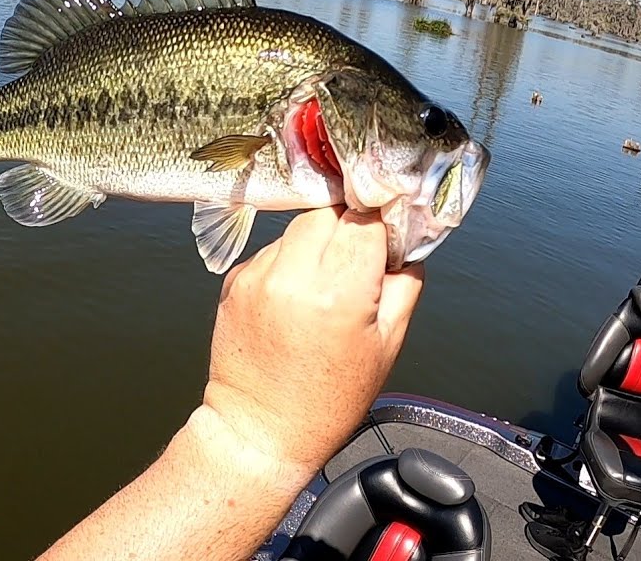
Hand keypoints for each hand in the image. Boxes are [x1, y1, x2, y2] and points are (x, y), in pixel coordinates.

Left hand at [200, 205, 423, 475]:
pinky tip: (294, 299)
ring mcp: (257, 276)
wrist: (260, 428)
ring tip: (323, 287)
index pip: (364, 220)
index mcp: (338, 292)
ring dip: (316, 243)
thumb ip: (405, 285)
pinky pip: (271, 252)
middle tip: (356, 261)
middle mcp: (291, 276)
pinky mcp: (234, 281)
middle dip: (347, 227)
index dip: (380, 223)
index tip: (387, 236)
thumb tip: (406, 244)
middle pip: (327, 213)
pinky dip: (287, 263)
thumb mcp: (387, 346)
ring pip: (296, 229)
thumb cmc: (328, 398)